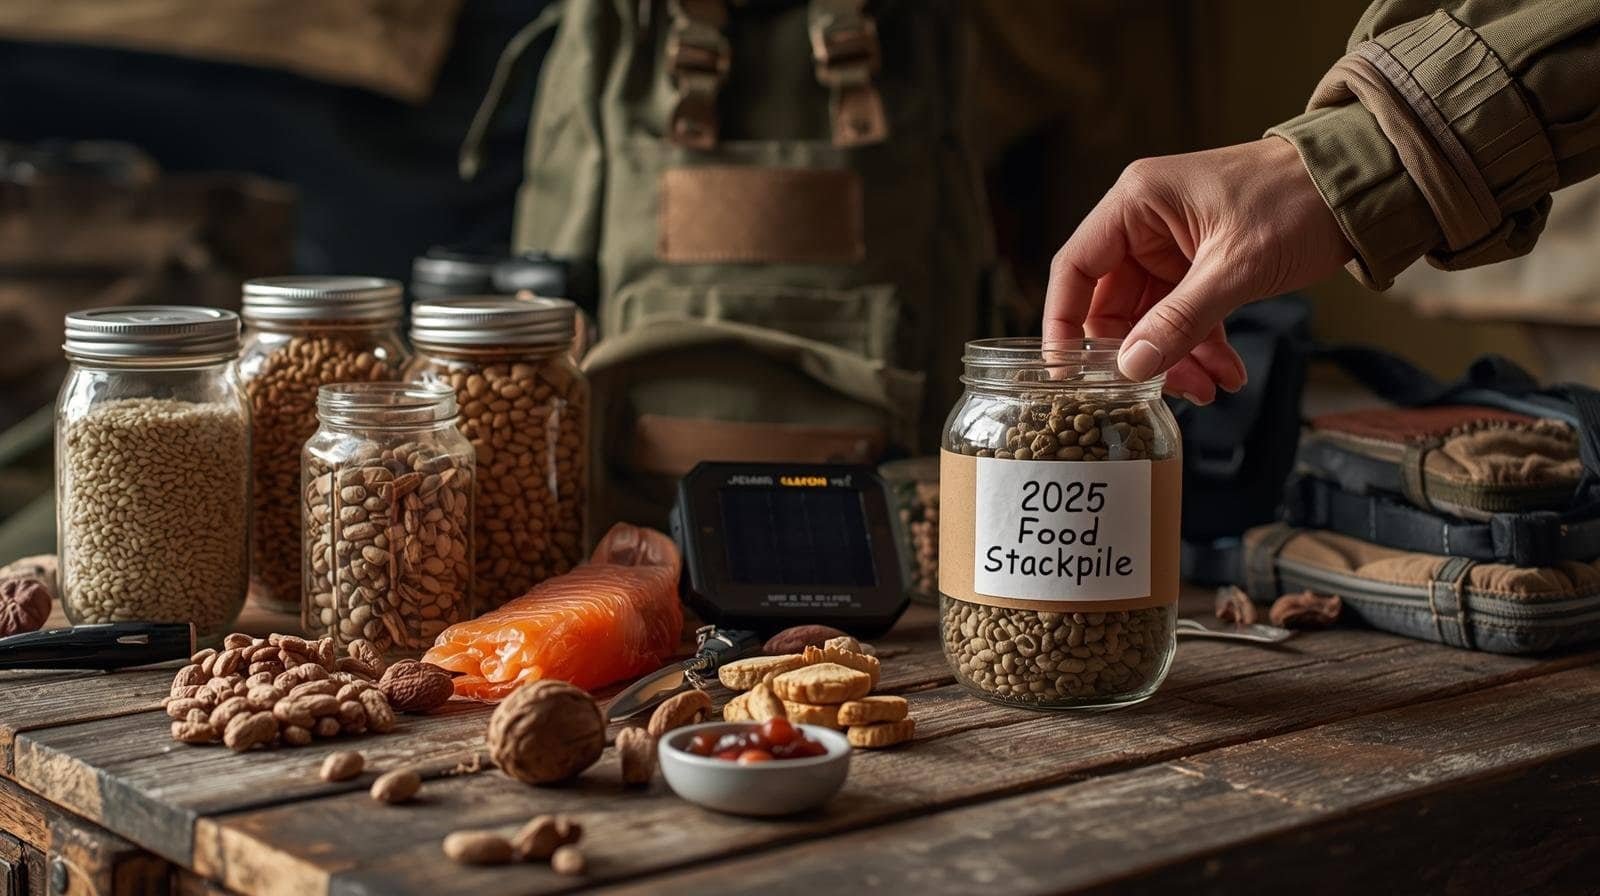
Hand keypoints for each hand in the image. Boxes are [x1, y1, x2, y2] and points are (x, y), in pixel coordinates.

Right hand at [1043, 137, 1352, 402]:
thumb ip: (1180, 320)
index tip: (1069, 373)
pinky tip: (1227, 373)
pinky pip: (1183, 315)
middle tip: (1166, 390)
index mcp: (1137, 203)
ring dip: (1176, 357)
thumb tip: (1131, 367)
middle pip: (1112, 303)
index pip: (1076, 268)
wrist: (1360, 185)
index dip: (1064, 322)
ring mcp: (1171, 246)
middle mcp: (1144, 222)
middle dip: (1139, 353)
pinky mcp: (1199, 264)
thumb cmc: (1298, 201)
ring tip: (1210, 389)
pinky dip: (1201, 346)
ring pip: (1150, 317)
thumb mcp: (1236, 267)